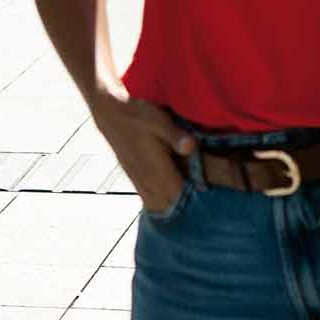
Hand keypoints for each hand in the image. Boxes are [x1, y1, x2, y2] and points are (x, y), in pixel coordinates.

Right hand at [91, 87, 194, 213]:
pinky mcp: (133, 176)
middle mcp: (147, 180)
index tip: (211, 204)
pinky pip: (147, 197)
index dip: (196, 203)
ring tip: (189, 207)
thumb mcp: (158, 120)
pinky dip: (158, 202)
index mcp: (156, 171)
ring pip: (157, 204)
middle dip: (185, 208)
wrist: (108, 111)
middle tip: (204, 207)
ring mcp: (138, 179)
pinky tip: (167, 200)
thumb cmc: (136, 114)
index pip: (180, 198)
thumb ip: (174, 135)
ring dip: (171, 207)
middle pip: (169, 206)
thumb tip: (190, 146)